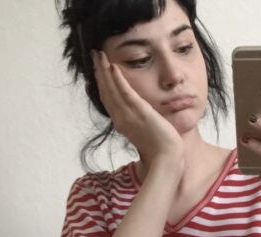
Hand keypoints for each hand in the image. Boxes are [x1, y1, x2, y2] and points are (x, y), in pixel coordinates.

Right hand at [92, 50, 184, 166]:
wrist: (166, 158)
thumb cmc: (159, 148)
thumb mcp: (144, 131)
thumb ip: (138, 121)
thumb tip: (139, 115)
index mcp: (121, 123)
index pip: (108, 99)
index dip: (101, 83)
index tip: (98, 69)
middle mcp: (121, 119)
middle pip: (105, 92)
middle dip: (99, 72)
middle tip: (95, 55)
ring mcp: (128, 116)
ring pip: (111, 89)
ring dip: (104, 70)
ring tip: (100, 55)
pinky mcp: (139, 112)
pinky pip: (125, 92)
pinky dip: (117, 79)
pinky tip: (113, 66)